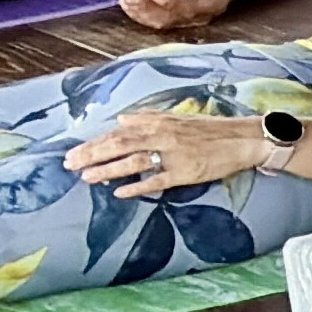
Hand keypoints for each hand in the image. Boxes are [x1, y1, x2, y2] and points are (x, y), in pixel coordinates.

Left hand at [71, 105, 264, 196]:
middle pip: (119, 145)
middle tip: (69, 165)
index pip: (118, 132)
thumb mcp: (177, 118)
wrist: (243, 139)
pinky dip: (137, 186)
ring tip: (87, 178)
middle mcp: (162, 136)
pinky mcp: (185, 172)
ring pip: (133, 162)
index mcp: (158, 123)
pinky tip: (120, 193)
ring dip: (108, 170)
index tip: (73, 152)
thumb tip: (121, 119)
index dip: (94, 143)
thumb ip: (148, 117)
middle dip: (92, 155)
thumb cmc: (210, 130)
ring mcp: (173, 155)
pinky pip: (157, 181)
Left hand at [110, 0, 238, 38]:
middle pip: (170, 18)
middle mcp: (197, 18)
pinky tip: (127, 6)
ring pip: (161, 22)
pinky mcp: (174, 19)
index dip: (172, 4)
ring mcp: (185, 21)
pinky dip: (140, 14)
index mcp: (210, 5)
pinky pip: (156, 20)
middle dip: (147, 8)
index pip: (189, 8)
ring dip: (140, 13)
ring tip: (125, 0)